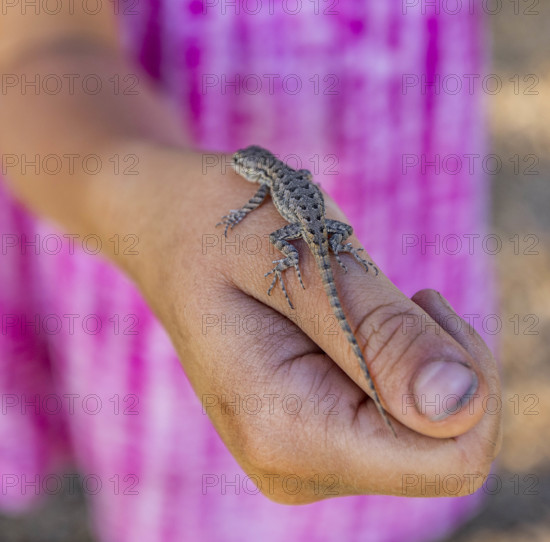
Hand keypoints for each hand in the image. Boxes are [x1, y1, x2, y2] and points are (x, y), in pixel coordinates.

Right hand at [126, 147, 501, 503]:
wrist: (168, 231)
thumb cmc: (223, 225)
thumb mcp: (304, 252)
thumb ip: (378, 334)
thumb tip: (461, 405)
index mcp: (283, 427)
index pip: (445, 456)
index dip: (466, 377)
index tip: (422, 297)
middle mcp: (289, 465)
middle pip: (440, 453)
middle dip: (441, 366)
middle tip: (397, 293)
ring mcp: (296, 457)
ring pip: (421, 440)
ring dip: (411, 361)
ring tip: (358, 302)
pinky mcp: (307, 438)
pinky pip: (392, 427)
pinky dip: (394, 369)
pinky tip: (351, 327)